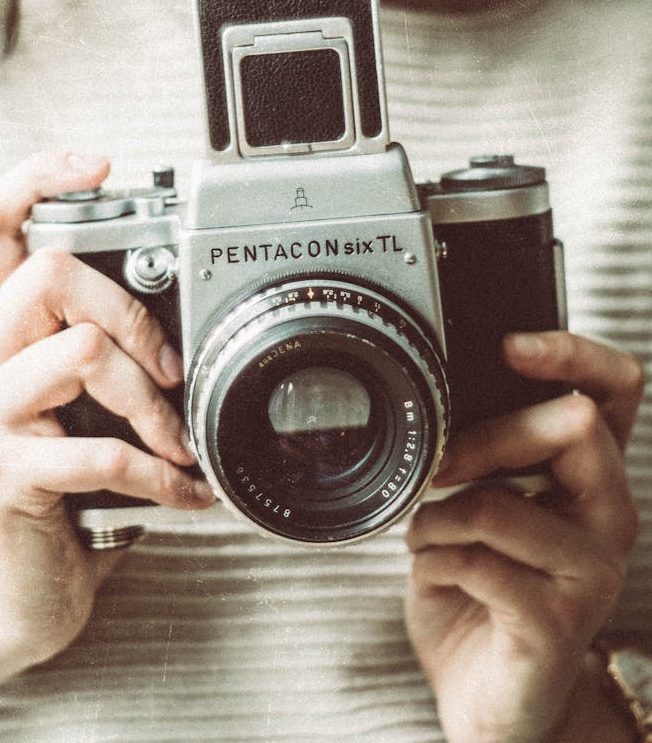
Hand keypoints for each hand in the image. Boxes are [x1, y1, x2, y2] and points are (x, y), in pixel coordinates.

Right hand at [0, 151, 213, 668]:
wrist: (17, 587)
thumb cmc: (64, 484)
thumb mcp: (84, 402)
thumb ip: (107, 350)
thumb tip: (179, 319)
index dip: (37, 176)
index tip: (100, 164)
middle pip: (49, 273)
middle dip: (135, 318)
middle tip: (172, 372)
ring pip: (82, 351)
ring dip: (153, 404)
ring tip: (178, 444)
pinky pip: (102, 448)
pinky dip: (161, 475)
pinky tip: (183, 494)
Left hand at [405, 330, 643, 742]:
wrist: (487, 695)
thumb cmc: (481, 590)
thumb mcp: (482, 505)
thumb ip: (485, 457)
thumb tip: (449, 403)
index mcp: (590, 476)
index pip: (615, 389)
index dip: (573, 353)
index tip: (512, 344)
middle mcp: (608, 517)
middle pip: (568, 427)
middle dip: (483, 438)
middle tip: (437, 468)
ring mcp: (591, 571)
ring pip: (499, 502)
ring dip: (436, 516)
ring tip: (424, 534)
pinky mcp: (558, 621)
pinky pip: (476, 562)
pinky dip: (431, 559)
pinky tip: (431, 571)